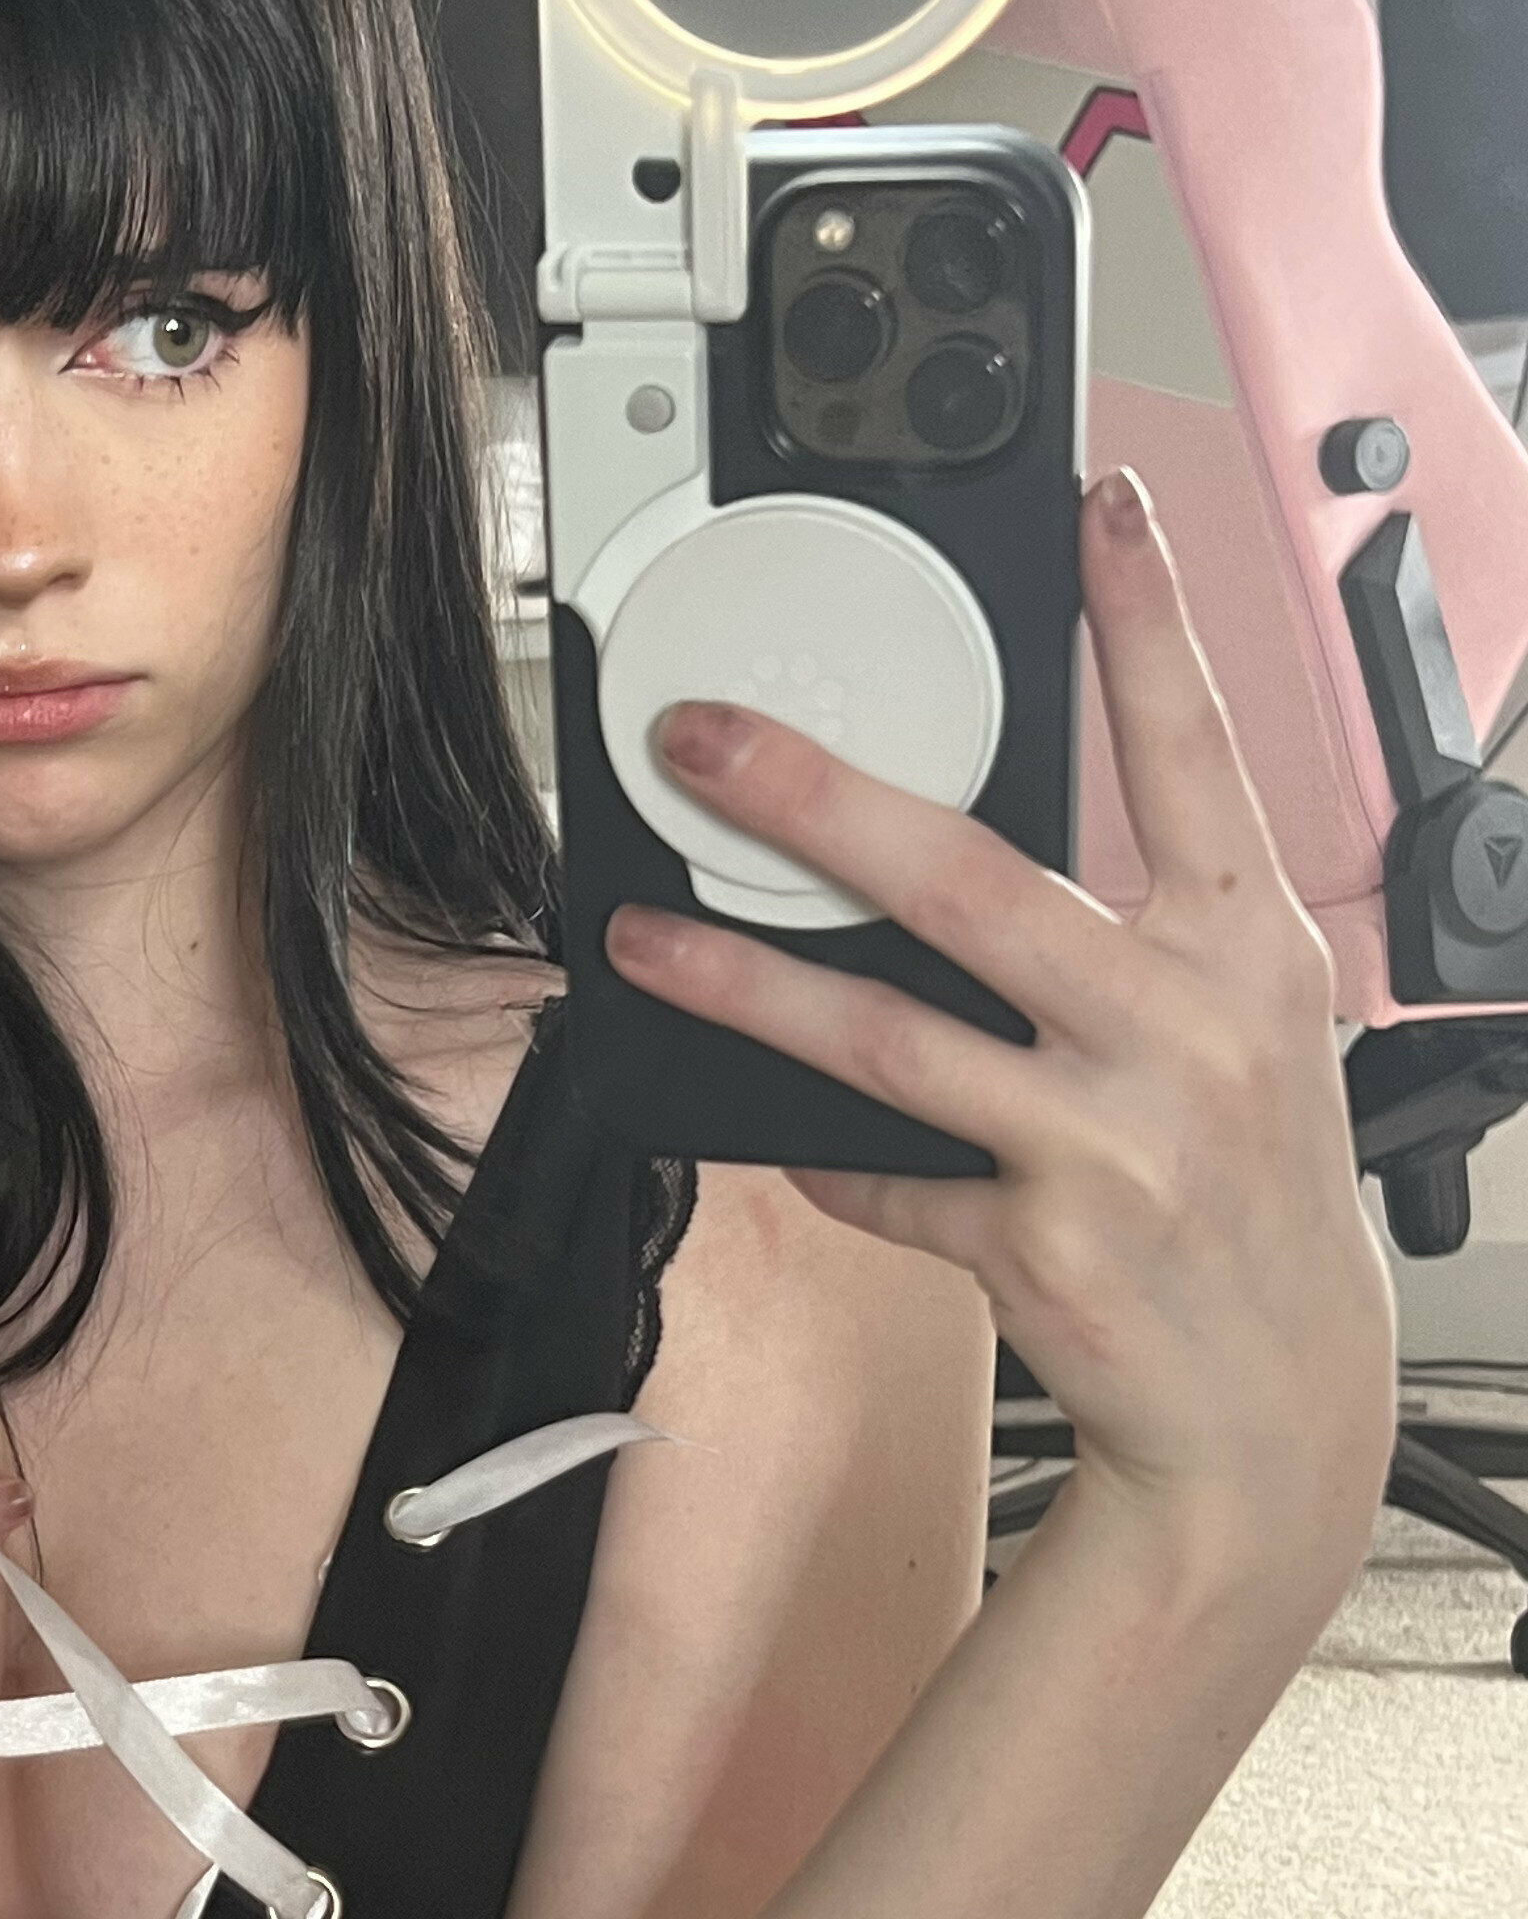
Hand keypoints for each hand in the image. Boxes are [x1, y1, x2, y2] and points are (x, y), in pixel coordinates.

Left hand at [601, 467, 1396, 1590]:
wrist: (1273, 1409)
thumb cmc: (1243, 1194)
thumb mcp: (1239, 1038)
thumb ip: (1134, 938)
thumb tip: (956, 854)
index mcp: (1246, 953)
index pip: (1193, 756)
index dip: (1146, 625)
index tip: (1099, 508)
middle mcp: (1186, 1033)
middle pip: (971, 882)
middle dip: (819, 800)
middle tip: (710, 740)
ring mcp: (1111, 1143)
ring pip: (884, 1037)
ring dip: (742, 984)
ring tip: (644, 937)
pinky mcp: (1039, 1245)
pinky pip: (881, 1176)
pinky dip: (815, 1153)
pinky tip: (759, 1126)